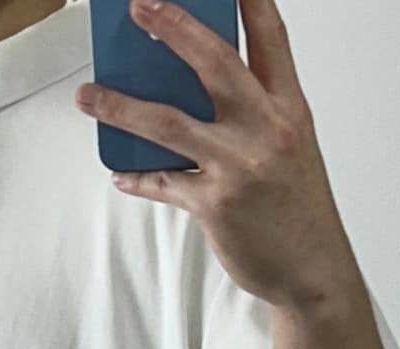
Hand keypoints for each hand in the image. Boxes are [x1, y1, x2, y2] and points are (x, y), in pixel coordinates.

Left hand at [75, 0, 360, 311]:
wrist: (311, 271)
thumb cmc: (298, 210)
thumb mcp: (290, 147)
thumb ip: (253, 114)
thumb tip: (194, 93)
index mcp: (289, 108)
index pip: (270, 36)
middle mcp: (266, 128)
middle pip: (215, 61)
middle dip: (174, 27)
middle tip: (139, 7)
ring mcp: (239, 165)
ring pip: (168, 122)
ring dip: (120, 106)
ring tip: (88, 96)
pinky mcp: (214, 203)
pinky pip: (162, 182)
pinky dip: (137, 177)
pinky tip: (121, 172)